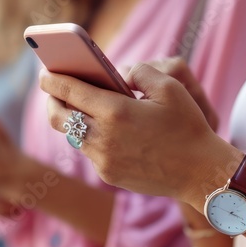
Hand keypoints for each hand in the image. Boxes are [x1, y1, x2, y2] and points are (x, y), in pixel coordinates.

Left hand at [39, 62, 237, 201]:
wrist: (201, 173)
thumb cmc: (188, 127)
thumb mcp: (170, 87)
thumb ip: (139, 72)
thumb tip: (119, 75)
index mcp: (116, 111)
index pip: (69, 91)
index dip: (52, 80)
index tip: (45, 72)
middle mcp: (103, 137)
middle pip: (58, 117)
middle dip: (51, 101)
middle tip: (53, 90)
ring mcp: (103, 160)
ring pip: (72, 136)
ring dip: (72, 120)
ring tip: (76, 107)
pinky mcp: (109, 175)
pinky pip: (91, 152)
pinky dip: (91, 137)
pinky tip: (101, 129)